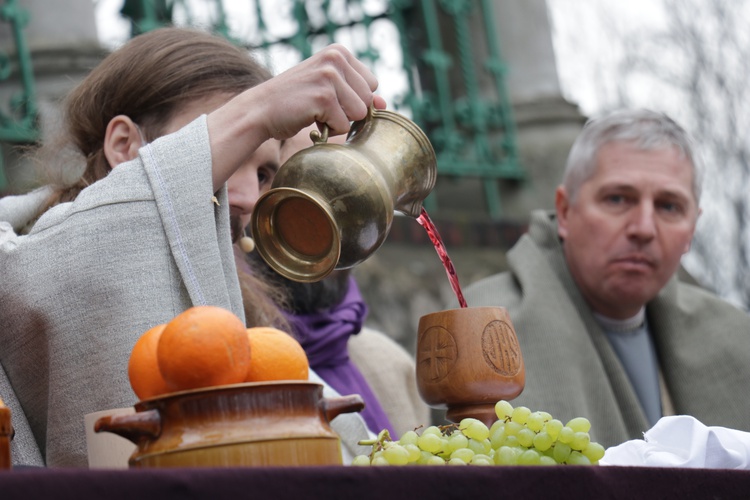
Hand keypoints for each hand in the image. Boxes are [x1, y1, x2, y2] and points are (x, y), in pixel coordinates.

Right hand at [258, 44, 384, 139]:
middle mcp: (336, 59)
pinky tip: (309, 118)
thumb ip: (357, 93)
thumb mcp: (329, 89)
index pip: (372, 84)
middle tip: (321, 106)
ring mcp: (330, 76)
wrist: (260, 110)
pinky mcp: (323, 97)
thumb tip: (384, 103)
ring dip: (338, 121)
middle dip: (348, 111)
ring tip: (316, 112)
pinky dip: (327, 130)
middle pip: (368, 100)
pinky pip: (343, 126)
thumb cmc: (296, 101)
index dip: (354, 99)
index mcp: (339, 52)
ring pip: (359, 114)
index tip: (330, 98)